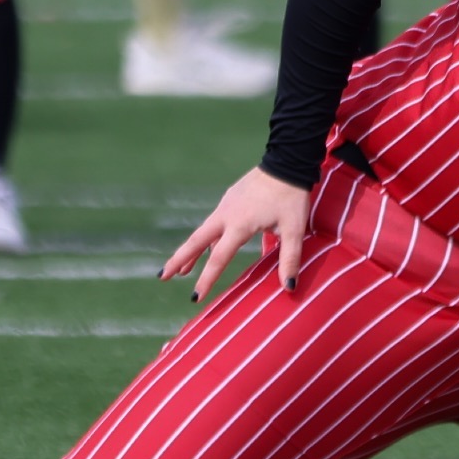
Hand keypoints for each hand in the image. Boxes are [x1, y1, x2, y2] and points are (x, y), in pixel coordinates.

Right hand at [161, 166, 309, 301]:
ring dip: (191, 251)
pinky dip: (207, 238)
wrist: (287, 161)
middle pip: (196, 241)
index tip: (195, 297)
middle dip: (178, 260)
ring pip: (203, 232)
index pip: (218, 258)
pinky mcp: (230, 198)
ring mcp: (226, 205)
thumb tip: (289, 288)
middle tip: (163, 277)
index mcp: (240, 224)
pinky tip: (208, 246)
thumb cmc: (292, 197)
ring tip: (183, 270)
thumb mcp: (294, 230)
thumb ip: (290, 259)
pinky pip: (214, 223)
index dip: (206, 279)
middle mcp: (226, 214)